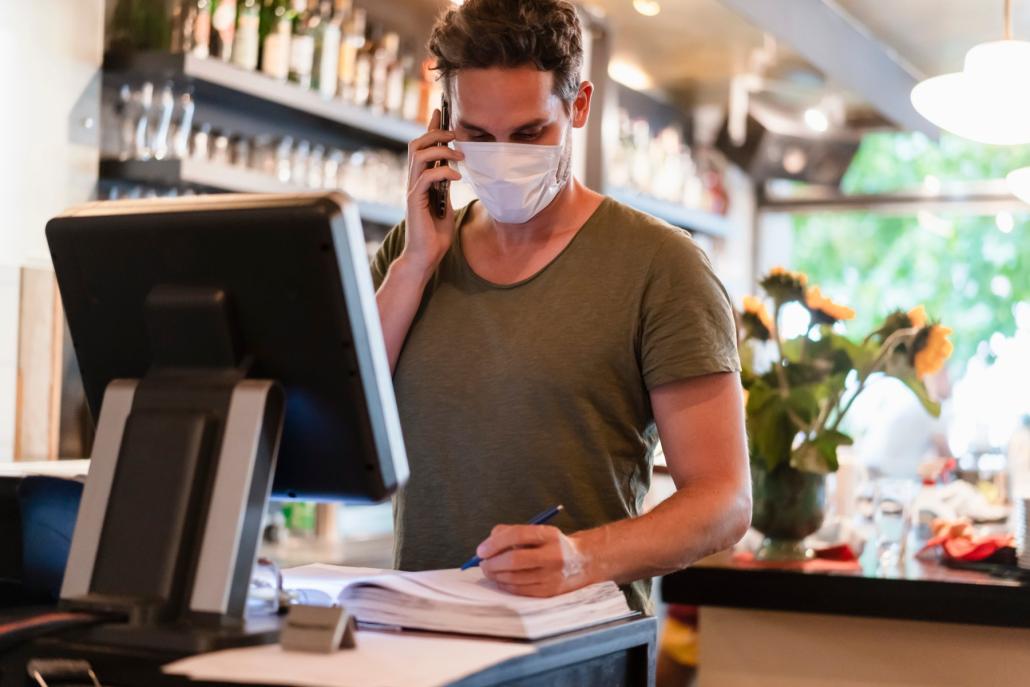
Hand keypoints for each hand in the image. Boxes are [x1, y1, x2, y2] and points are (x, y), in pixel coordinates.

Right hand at [403, 108, 463, 273]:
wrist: (425, 257)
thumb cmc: (435, 235)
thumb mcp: (445, 204)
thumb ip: (445, 187)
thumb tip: (454, 171)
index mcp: (420, 180)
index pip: (422, 146)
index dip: (430, 128)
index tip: (441, 112)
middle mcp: (413, 181)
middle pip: (417, 144)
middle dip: (436, 133)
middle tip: (455, 133)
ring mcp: (413, 190)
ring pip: (419, 155)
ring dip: (442, 150)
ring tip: (461, 155)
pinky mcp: (415, 201)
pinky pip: (426, 177)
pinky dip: (443, 172)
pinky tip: (458, 176)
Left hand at [477, 525, 596, 596]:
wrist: (582, 562)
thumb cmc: (551, 545)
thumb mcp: (537, 531)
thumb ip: (510, 532)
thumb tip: (487, 544)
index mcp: (549, 535)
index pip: (517, 535)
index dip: (495, 543)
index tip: (481, 550)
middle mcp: (553, 555)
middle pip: (515, 560)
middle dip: (492, 563)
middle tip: (482, 563)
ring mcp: (552, 575)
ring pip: (515, 578)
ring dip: (495, 575)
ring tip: (489, 570)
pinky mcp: (550, 592)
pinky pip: (520, 590)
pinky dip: (505, 585)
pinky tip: (500, 580)